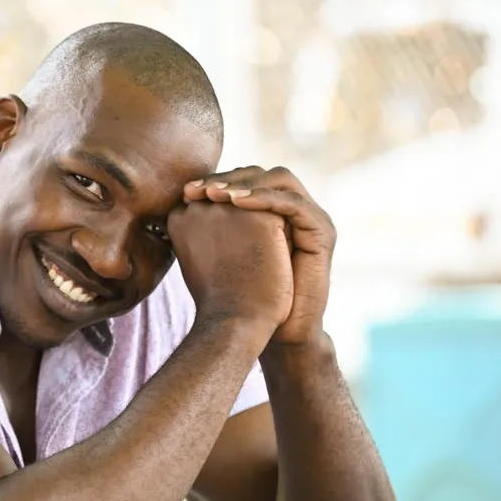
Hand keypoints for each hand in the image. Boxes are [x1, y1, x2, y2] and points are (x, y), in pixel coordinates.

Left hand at [184, 166, 334, 344]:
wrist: (263, 327)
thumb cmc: (235, 293)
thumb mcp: (219, 250)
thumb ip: (210, 224)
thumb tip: (179, 201)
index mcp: (271, 212)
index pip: (247, 179)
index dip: (217, 180)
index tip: (186, 191)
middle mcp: (294, 210)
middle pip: (264, 173)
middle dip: (229, 177)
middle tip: (199, 188)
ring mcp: (311, 219)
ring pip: (280, 180)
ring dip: (244, 183)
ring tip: (215, 193)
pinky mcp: (321, 232)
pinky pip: (292, 202)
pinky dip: (262, 197)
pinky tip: (235, 202)